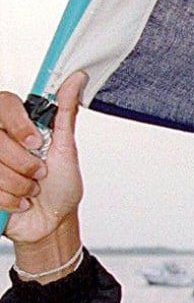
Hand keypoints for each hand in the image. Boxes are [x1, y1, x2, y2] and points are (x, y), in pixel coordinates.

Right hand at [0, 72, 86, 244]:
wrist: (52, 222)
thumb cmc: (60, 187)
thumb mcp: (66, 148)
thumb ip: (65, 113)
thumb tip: (76, 80)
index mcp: (15, 126)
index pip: (3, 104)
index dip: (19, 125)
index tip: (36, 142)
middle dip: (26, 163)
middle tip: (39, 172)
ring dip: (21, 185)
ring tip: (31, 188)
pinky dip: (11, 200)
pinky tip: (19, 201)